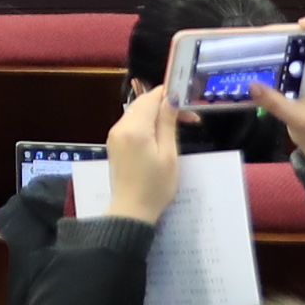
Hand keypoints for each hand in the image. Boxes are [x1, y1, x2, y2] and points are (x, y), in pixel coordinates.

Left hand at [104, 84, 182, 227]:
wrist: (131, 209)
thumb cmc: (156, 185)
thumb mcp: (169, 153)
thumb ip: (168, 123)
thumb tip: (171, 97)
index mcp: (134, 128)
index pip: (151, 97)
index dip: (170, 95)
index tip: (190, 104)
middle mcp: (119, 127)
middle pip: (142, 103)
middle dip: (165, 104)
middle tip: (190, 118)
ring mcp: (114, 135)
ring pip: (137, 113)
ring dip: (157, 114)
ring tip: (180, 126)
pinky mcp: (114, 144)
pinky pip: (131, 124)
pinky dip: (147, 123)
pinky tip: (162, 134)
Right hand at [248, 13, 304, 170]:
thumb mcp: (297, 119)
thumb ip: (275, 103)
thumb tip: (252, 85)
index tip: (299, 25)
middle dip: (292, 30)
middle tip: (266, 35)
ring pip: (303, 47)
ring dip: (282, 42)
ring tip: (258, 43)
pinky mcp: (303, 80)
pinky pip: (292, 60)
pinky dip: (277, 56)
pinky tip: (260, 60)